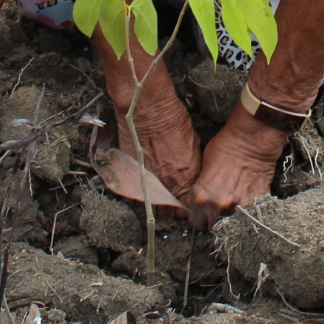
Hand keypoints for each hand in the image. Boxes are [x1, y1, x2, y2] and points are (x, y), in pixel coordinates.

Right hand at [106, 64, 201, 200]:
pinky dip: (137, 195)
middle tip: (169, 202)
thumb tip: (189, 178)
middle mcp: (168, 185)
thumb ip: (191, 168)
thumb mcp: (193, 145)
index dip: (186, 207)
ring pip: (151, 207)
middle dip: (170, 210)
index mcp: (187, 178)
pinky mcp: (129, 177)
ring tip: (155, 197)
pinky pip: (134, 196)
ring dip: (154, 204)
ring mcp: (148, 183)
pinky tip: (141, 189)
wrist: (147, 110)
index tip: (184, 204)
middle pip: (169, 213)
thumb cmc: (172, 121)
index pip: (188, 208)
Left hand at [185, 105, 286, 229]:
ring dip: (231, 218)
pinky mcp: (256, 203)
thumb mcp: (203, 168)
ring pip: (232, 224)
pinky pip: (249, 215)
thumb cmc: (224, 147)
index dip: (199, 218)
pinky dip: (248, 211)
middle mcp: (218, 206)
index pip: (196, 222)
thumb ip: (201, 189)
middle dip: (214, 221)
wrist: (250, 140)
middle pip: (213, 227)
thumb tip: (200, 201)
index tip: (203, 214)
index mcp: (201, 197)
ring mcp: (238, 207)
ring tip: (232, 206)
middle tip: (218, 211)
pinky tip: (246, 201)